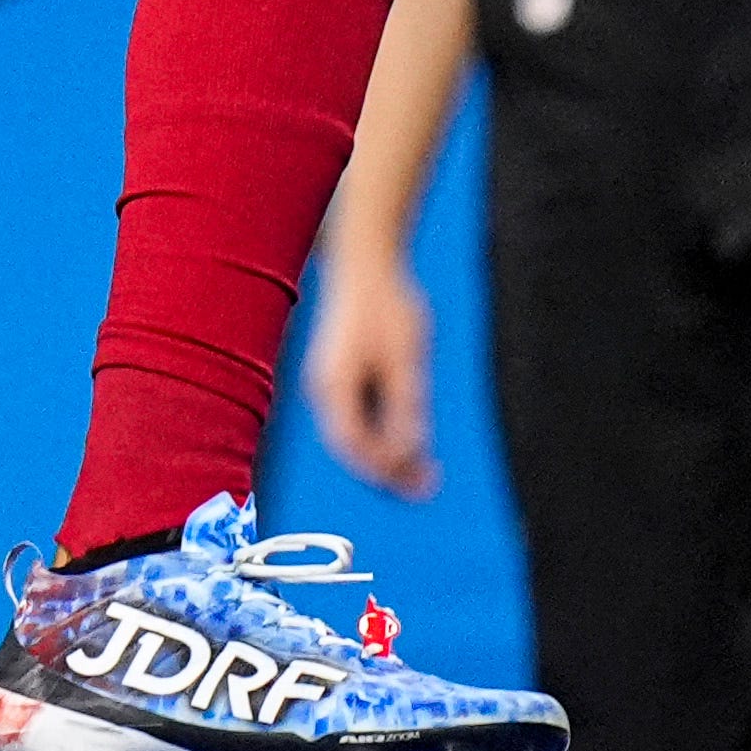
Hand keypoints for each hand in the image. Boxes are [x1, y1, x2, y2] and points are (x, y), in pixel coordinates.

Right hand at [304, 255, 438, 502]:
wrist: (367, 262)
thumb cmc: (387, 306)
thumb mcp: (406, 359)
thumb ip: (406, 408)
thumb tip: (411, 452)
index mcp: (333, 387)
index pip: (353, 446)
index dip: (385, 471)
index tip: (420, 486)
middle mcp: (322, 390)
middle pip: (350, 445)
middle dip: (388, 470)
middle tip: (427, 487)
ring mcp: (326, 383)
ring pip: (354, 434)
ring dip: (386, 453)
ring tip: (425, 470)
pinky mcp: (338, 375)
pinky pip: (357, 417)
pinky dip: (382, 433)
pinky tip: (410, 438)